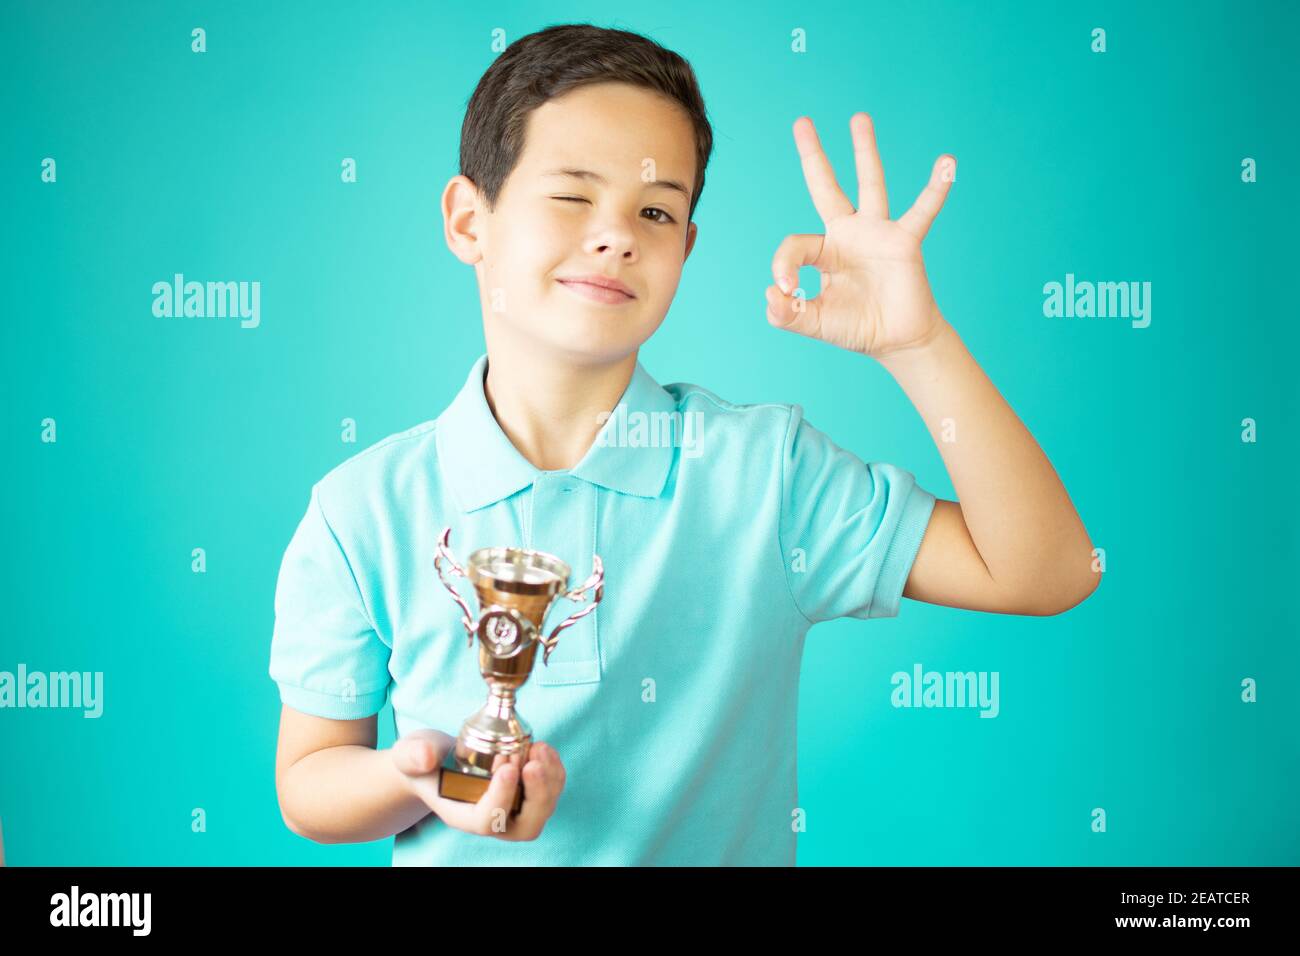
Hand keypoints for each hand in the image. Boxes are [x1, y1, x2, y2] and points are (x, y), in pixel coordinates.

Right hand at [391, 728, 565, 840]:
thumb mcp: (410, 754)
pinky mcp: (525, 794)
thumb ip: (414, 755)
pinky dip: (553, 771)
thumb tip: (426, 758)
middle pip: (526, 825)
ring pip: (543, 809)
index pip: (487, 821)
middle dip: (537, 795)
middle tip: (533, 763)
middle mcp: (492, 820)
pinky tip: (543, 748)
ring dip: (549, 780)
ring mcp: (512, 809)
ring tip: (539, 748)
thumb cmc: (423, 762)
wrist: (438, 761)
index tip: (506, 767)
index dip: (501, 798)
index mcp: (462, 816)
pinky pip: (550, 791)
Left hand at [765, 113, 954, 358]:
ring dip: (865, 151)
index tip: (787, 290)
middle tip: (801, 122)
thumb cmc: (856, 328)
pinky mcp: (905, 242)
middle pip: (825, 186)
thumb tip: (771, 294)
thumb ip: (787, 314)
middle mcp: (849, 233)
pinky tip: (947, 162)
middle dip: (813, 155)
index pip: (795, 244)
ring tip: (859, 118)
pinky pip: (923, 211)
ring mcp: (878, 233)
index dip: (783, 264)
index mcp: (823, 251)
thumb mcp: (815, 323)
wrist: (897, 341)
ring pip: (871, 184)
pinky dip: (936, 189)